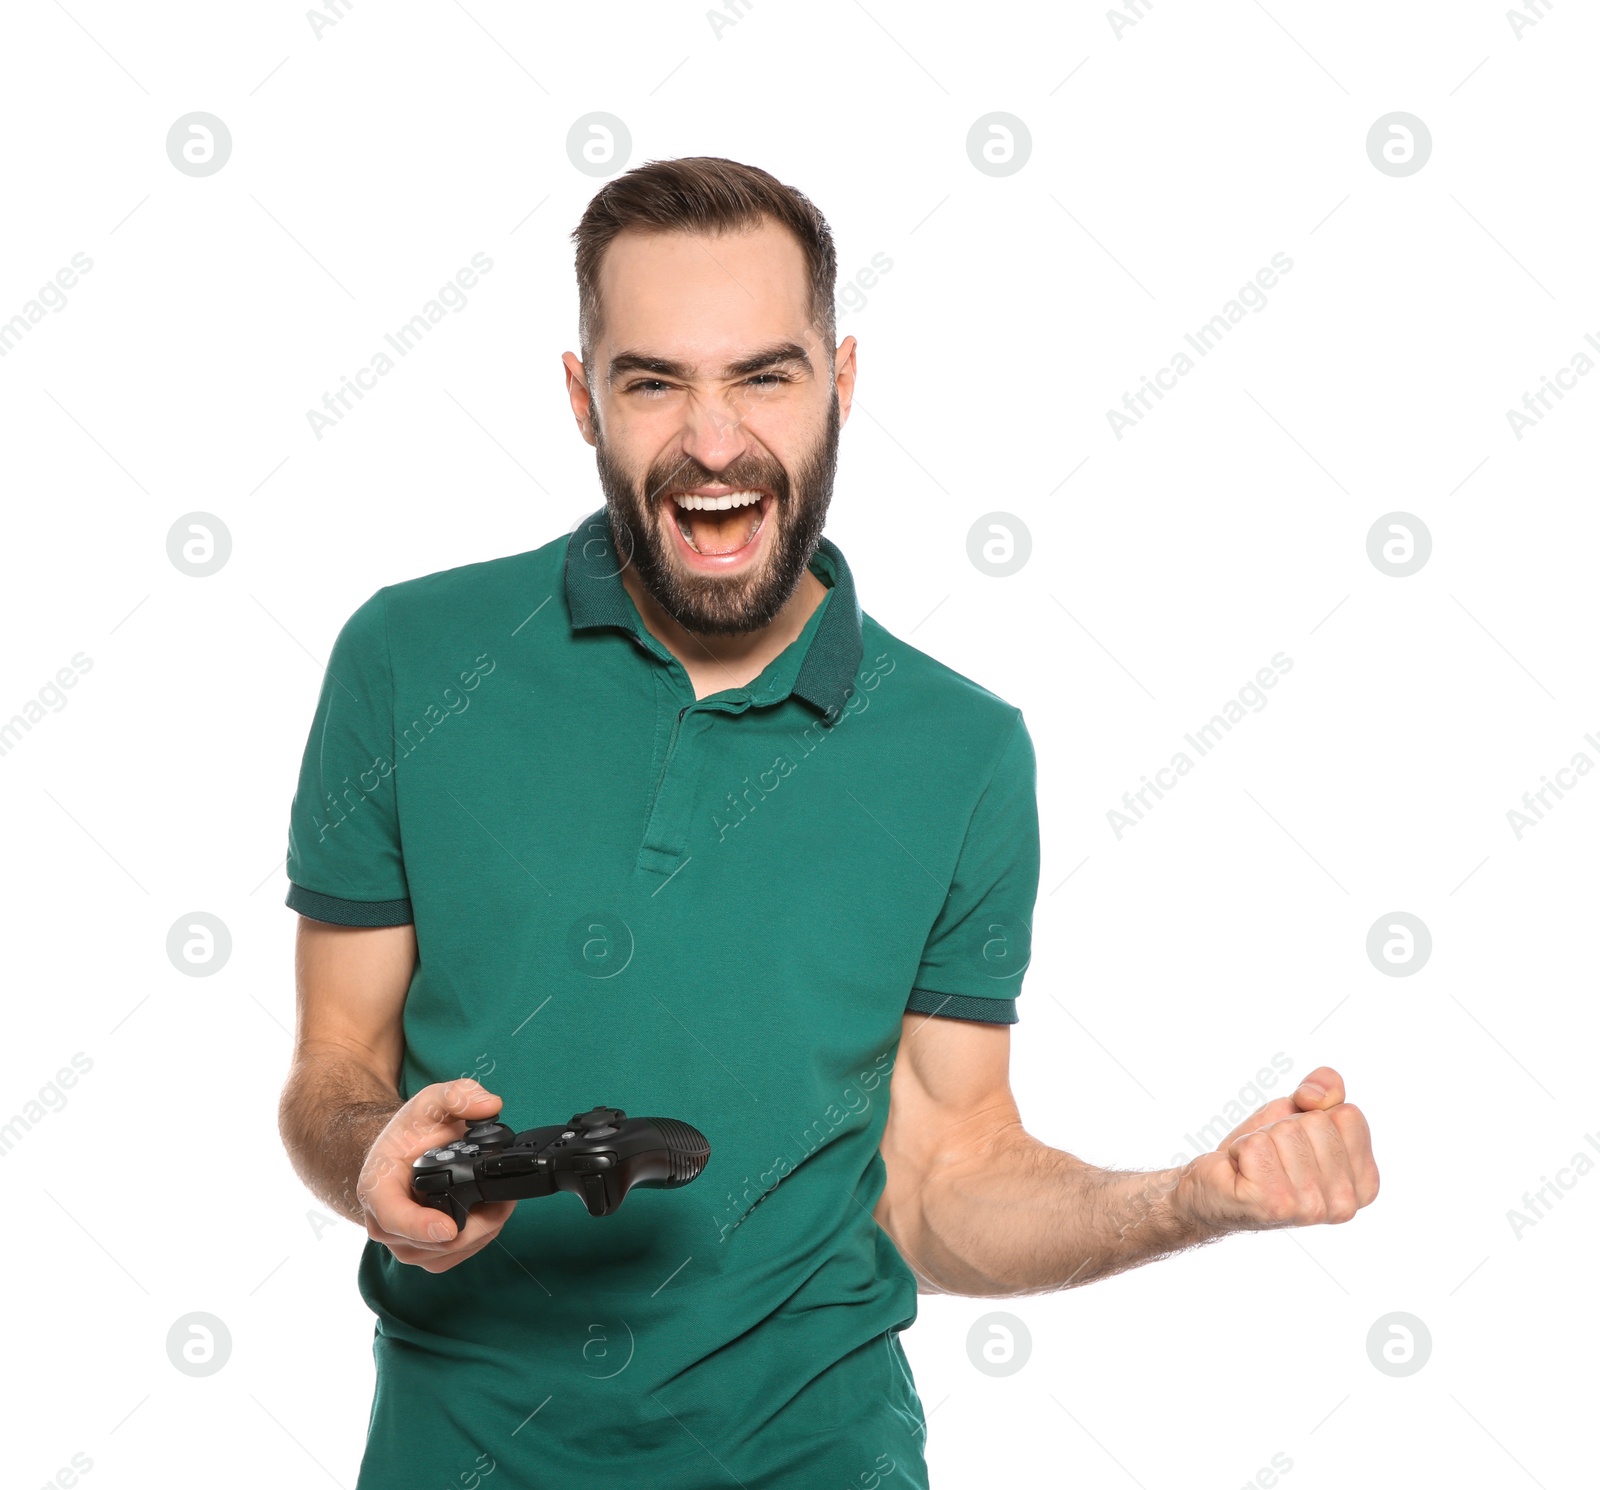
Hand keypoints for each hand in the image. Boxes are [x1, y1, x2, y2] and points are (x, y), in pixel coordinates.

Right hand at [356, 1079, 516, 1271]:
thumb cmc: (412, 1131)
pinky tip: (489, 1213)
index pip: (392, 1216)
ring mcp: (404, 1242)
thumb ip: (459, 1095)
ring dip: (482, 1230)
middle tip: (504, 1198)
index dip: (420, 1226)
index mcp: (377, 1186)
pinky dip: (479, 1238)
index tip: (449, 1227)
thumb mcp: (431, 1100)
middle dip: (476, 1223)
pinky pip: (455, 1256)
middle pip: (432, 1241)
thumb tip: (490, 1105)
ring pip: (448, 1252)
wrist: (402, 1153)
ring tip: (500, 1200)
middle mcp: (385, 1222)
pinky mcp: (424, 1253)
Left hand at [1177, 1066, 1377, 1234]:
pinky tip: (1241, 1172)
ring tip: (1257, 1165)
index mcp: (1364, 1183)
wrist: (1214, 1185)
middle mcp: (1345, 1203)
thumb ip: (1327, 1089)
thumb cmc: (1264, 1152)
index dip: (1312, 1115)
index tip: (1296, 1141)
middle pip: (1317, 1122)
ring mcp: (1311, 1208)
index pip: (1349, 1115)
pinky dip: (1241, 1148)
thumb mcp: (1300, 1111)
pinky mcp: (1274, 1204)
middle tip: (1271, 1155)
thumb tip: (1317, 1097)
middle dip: (1284, 1127)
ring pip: (1286, 1132)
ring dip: (1262, 1139)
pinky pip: (1257, 1144)